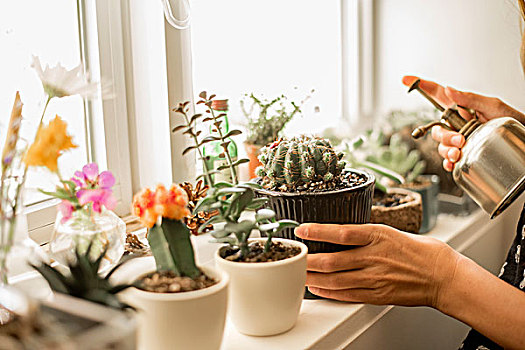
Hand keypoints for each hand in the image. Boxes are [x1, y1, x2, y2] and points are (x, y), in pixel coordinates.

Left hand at [295, 223, 460, 307]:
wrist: (443, 276)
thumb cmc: (421, 251)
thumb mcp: (392, 232)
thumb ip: (366, 234)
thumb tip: (340, 234)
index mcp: (378, 236)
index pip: (341, 233)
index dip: (318, 231)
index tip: (302, 229)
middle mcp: (374, 257)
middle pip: (333, 260)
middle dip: (309, 260)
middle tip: (294, 257)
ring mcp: (375, 278)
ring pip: (336, 280)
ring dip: (314, 278)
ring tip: (299, 274)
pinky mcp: (377, 294)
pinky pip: (347, 295)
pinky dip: (328, 293)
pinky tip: (318, 289)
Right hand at [402, 76, 524, 171]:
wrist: (522, 139)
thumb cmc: (511, 119)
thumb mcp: (492, 105)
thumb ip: (469, 98)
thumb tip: (449, 90)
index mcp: (460, 108)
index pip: (436, 94)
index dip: (420, 85)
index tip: (406, 79)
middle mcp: (456, 123)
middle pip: (436, 128)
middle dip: (444, 136)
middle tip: (460, 139)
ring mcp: (458, 139)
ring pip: (441, 145)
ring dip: (447, 150)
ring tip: (460, 152)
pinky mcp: (462, 153)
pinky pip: (448, 159)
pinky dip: (449, 162)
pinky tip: (455, 163)